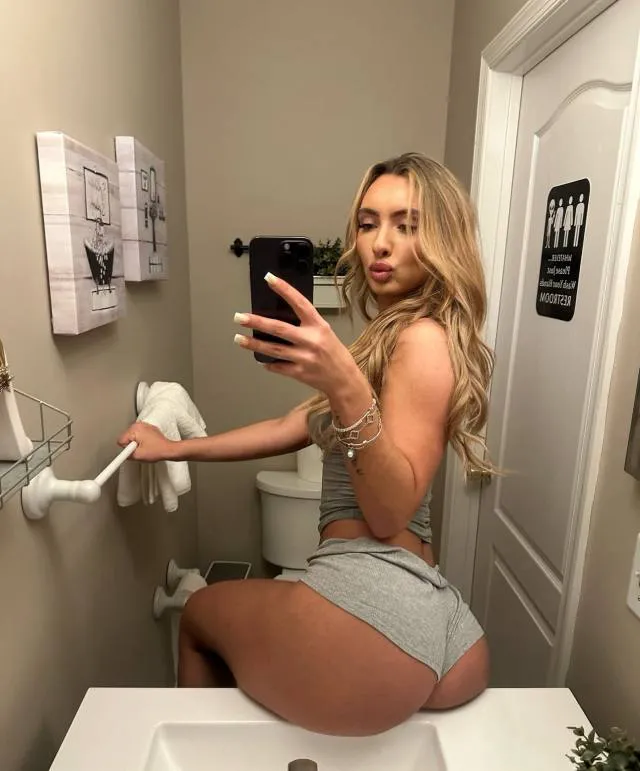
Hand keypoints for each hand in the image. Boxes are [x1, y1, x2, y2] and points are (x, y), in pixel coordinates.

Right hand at [117, 421, 177, 461]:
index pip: (121, 440)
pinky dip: (141, 440)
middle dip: (131, 445)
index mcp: (135, 429)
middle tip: (141, 449)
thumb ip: (127, 455)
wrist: (169, 449)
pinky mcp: (147, 428)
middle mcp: (139, 424)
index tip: (131, 451)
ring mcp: (144, 425)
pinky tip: (148, 444)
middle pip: (126, 437)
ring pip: (132, 437)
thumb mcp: (138, 456)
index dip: (126, 449)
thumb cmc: (157, 450)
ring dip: (136, 443)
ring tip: (145, 447)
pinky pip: (138, 435)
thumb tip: (121, 454)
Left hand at [233, 273, 364, 397]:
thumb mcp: (324, 332)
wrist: (344, 380)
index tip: (269, 279)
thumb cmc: (334, 353)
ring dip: (254, 344)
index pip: (299, 303)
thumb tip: (278, 317)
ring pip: (274, 349)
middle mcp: (311, 340)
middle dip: (257, 322)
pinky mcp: (299, 373)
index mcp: (318, 326)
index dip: (284, 290)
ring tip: (239, 339)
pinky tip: (259, 358)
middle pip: (279, 329)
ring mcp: (304, 358)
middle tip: (239, 317)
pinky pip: (278, 366)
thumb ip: (306, 325)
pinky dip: (267, 363)